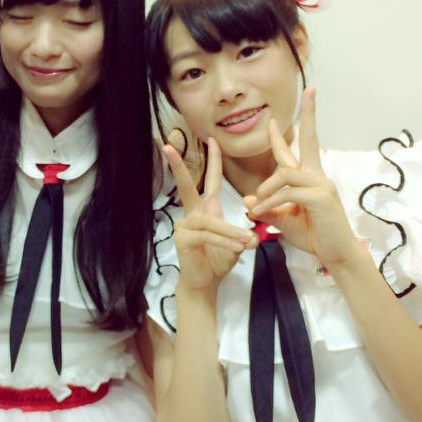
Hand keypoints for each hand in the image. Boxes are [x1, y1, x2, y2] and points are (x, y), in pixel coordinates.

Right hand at [165, 137, 255, 294]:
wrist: (205, 281)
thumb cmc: (218, 259)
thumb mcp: (237, 243)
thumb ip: (244, 234)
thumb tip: (254, 236)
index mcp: (206, 208)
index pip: (210, 180)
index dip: (213, 160)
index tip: (213, 140)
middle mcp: (193, 213)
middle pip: (186, 186)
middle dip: (177, 166)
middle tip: (167, 147)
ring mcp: (186, 226)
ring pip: (210, 222)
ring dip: (230, 231)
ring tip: (247, 242)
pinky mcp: (184, 240)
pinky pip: (208, 236)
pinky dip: (224, 241)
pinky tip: (238, 247)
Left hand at [244, 86, 359, 267]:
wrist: (336, 254)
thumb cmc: (313, 236)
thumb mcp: (284, 220)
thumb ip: (267, 207)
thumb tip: (249, 197)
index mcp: (310, 178)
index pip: (300, 148)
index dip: (287, 132)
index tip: (275, 117)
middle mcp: (318, 175)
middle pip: (310, 140)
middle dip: (310, 115)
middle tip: (311, 90)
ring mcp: (322, 184)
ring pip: (285, 175)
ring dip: (266, 190)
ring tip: (257, 208)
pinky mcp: (322, 197)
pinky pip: (288, 193)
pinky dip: (270, 202)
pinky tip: (261, 213)